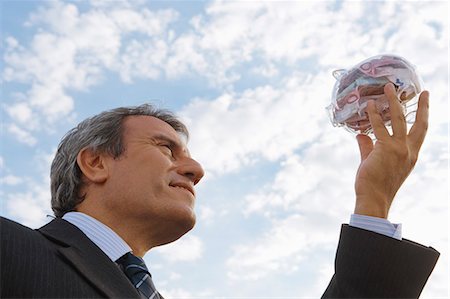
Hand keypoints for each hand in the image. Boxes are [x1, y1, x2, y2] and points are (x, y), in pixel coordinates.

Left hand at [354, 83, 428, 217]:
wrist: (374, 198)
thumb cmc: (374, 185)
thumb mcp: (374, 163)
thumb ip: (368, 147)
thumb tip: (360, 135)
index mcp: (411, 155)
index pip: (420, 132)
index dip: (423, 116)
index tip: (425, 103)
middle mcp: (409, 151)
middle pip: (418, 123)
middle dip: (421, 106)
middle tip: (420, 91)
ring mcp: (399, 149)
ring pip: (398, 119)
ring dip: (392, 101)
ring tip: (388, 87)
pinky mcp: (386, 149)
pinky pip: (379, 127)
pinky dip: (374, 115)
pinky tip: (370, 105)